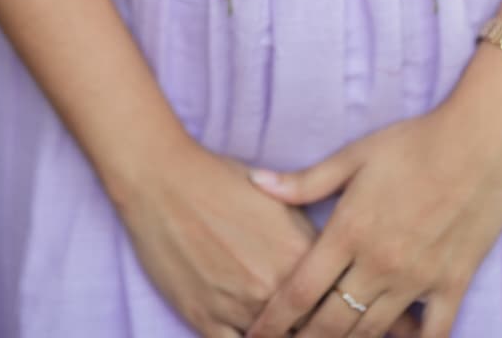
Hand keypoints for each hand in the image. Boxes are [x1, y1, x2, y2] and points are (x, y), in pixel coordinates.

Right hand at [114, 134, 320, 335]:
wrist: (163, 179)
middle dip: (312, 328)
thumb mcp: (278, 198)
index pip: (336, 300)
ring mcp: (238, 306)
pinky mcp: (204, 318)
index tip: (338, 312)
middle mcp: (274, 285)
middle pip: (309, 329)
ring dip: (279, 336)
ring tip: (280, 329)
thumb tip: (331, 260)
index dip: (338, 308)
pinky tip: (250, 337)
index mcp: (300, 254)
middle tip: (306, 323)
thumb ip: (308, 236)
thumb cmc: (219, 179)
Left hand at [241, 93, 501, 337]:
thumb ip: (305, 181)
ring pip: (374, 332)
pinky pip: (432, 334)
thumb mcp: (353, 155)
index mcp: (349, 230)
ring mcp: (417, 279)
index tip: (255, 334)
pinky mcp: (452, 284)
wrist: (478, 142)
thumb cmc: (412, 143)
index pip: (299, 290)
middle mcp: (379, 263)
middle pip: (331, 322)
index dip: (273, 320)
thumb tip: (257, 183)